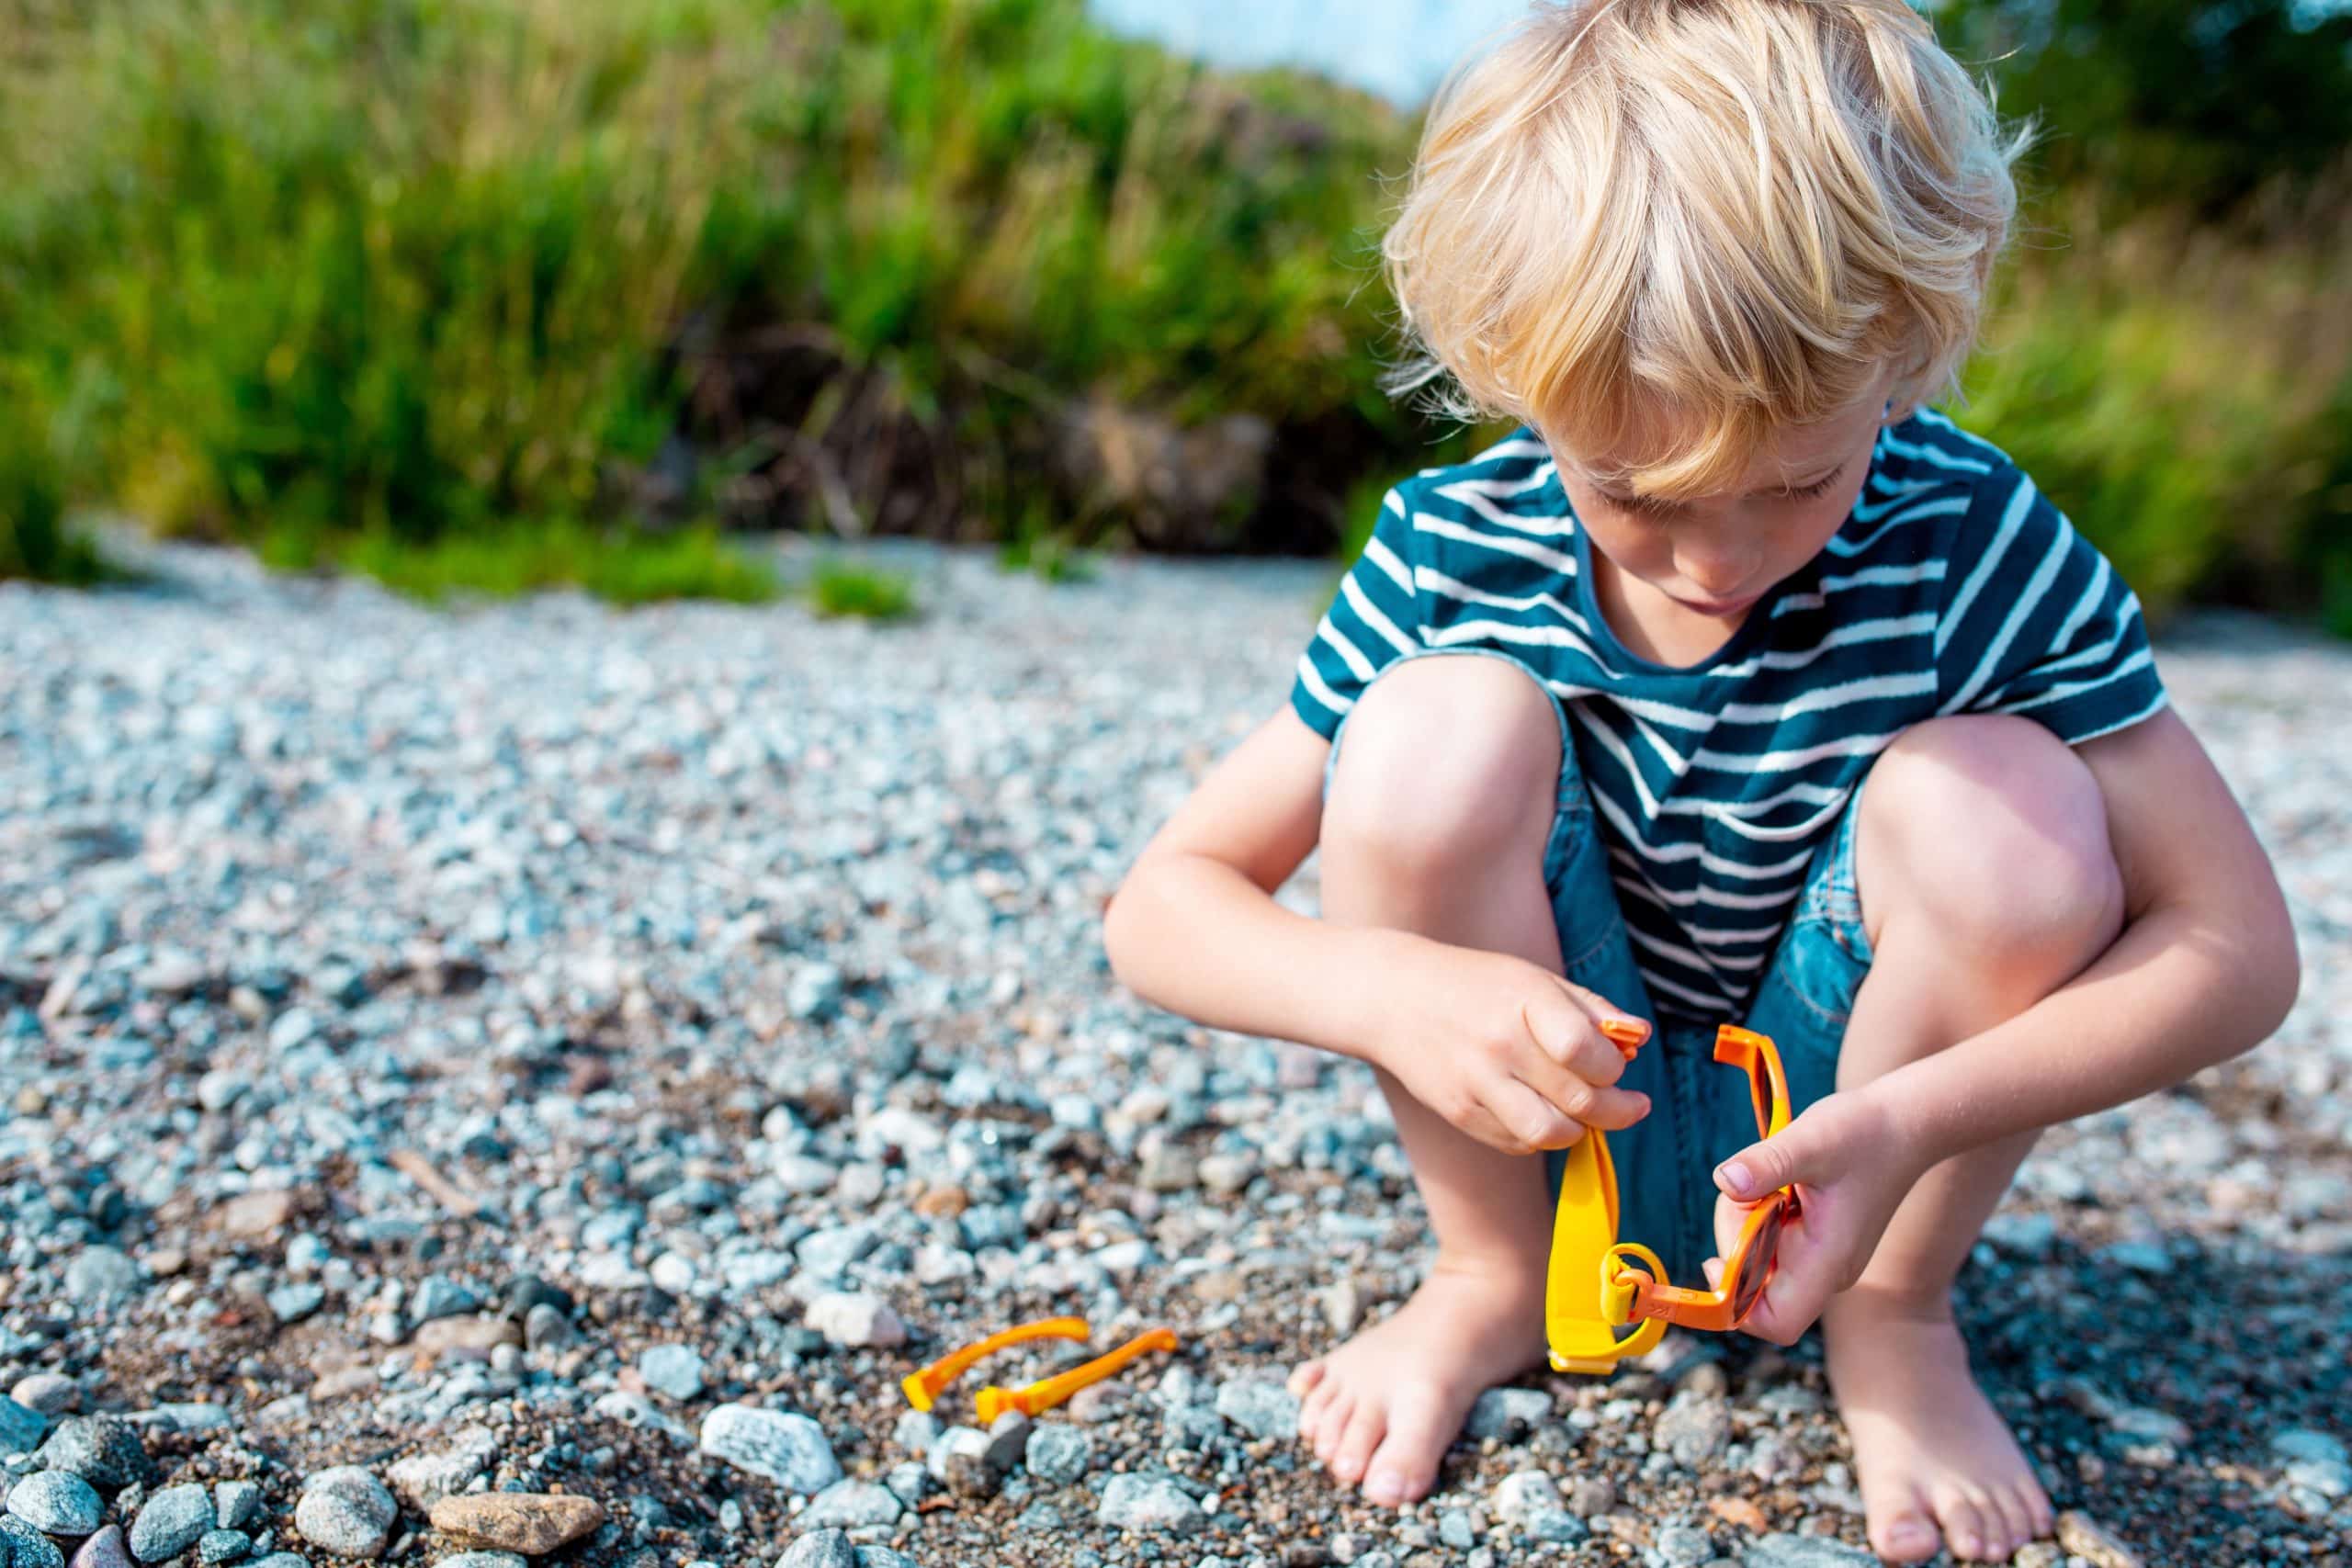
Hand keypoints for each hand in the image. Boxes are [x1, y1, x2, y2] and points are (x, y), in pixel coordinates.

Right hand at [1367, 935, 1651, 1155]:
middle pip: (1580, 1100)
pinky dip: (1542, 1136)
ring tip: (1586, 1115)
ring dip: (1581, 1131)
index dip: (1614, 1068)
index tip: (1619, 1066)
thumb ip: (1591, 1008)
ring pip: (1551, 1133)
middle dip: (1618, 1110)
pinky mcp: (1459, 1112)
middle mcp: (1498, 1044)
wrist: (1393, 998)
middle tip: (1631, 1105)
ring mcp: (1475, 1082)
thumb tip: (1640, 1039)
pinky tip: (1544, 1112)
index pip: (1585, 1051)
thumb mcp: (1534, 978)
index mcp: (1523, 1000)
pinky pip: (1518, 1142)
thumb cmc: (1476, 984)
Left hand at [1700, 1088, 1923, 1344]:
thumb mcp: (1812, 1141)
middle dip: (1737, 1238)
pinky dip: (1759, 1213)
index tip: (1715, 1261)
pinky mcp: (1814, 1240)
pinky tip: (1781, 1183)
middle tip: (1754, 1190)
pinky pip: (1769, 1239)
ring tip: (1774, 1178)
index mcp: (1827, 1261)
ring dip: (1746, 1220)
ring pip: (1757, 1258)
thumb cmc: (1865, 1132)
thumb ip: (1767, 1163)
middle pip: (1753, 1285)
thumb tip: (1725, 1181)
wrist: (1905, 1124)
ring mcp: (1820, 1257)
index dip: (1737, 1305)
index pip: (1777, 1322)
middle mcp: (1825, 1271)